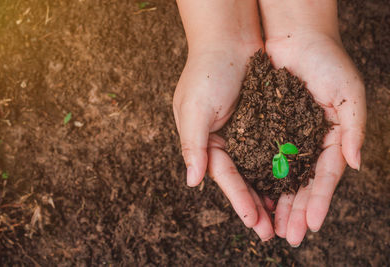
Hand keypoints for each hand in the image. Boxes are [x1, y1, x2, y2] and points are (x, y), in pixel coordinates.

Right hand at [173, 43, 273, 239]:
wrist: (229, 39)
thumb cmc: (207, 72)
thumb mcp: (194, 109)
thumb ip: (192, 146)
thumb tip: (192, 182)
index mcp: (204, 142)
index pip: (223, 177)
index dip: (239, 200)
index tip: (254, 223)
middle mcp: (222, 142)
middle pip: (241, 179)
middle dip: (255, 206)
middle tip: (271, 233)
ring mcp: (242, 133)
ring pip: (257, 169)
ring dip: (268, 192)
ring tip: (281, 217)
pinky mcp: (259, 123)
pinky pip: (269, 151)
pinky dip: (277, 168)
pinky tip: (289, 184)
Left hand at [265, 33, 365, 245]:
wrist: (295, 37)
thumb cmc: (327, 61)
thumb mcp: (349, 93)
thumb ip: (354, 129)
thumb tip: (355, 164)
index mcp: (331, 137)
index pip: (325, 176)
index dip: (319, 201)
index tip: (311, 224)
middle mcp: (308, 142)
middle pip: (301, 183)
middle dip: (295, 210)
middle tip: (288, 237)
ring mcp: (286, 136)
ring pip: (279, 176)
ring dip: (276, 202)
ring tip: (270, 227)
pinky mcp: (265, 127)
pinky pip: (261, 156)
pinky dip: (258, 177)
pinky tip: (254, 196)